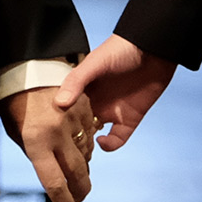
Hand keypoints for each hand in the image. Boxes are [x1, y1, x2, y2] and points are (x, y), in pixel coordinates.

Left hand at [0, 85, 94, 201]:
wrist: (28, 71)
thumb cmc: (17, 105)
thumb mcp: (20, 135)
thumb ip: (38, 155)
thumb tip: (56, 174)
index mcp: (36, 141)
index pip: (53, 182)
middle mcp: (57, 131)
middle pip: (76, 172)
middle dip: (80, 190)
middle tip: (79, 198)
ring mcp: (73, 118)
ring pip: (87, 154)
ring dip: (83, 165)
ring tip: (76, 170)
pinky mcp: (84, 107)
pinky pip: (91, 133)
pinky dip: (87, 143)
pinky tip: (78, 145)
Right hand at [56, 34, 176, 151]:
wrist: (154, 48)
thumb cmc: (122, 48)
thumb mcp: (95, 62)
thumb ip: (76, 81)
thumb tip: (59, 103)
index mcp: (82, 89)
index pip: (64, 110)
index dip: (57, 123)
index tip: (47, 134)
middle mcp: (94, 102)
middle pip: (77, 126)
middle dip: (70, 139)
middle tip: (60, 151)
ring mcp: (111, 111)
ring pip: (94, 136)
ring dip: (87, 146)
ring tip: (78, 153)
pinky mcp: (129, 119)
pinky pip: (117, 139)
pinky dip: (110, 145)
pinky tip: (102, 142)